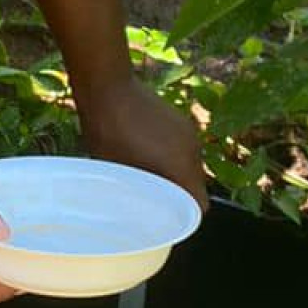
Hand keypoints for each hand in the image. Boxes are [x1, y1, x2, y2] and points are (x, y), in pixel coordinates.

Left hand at [77, 73, 206, 208]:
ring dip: (175, 176)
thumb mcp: (117, 170)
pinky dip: (172, 158)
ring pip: (190, 167)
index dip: (185, 218)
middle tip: (153, 204)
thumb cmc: (107, 131)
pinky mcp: (181, 121)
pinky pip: (183, 150)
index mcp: (182, 165)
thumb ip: (139, 192)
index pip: (200, 204)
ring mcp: (189, 132)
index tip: (166, 222)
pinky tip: (147, 156)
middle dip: (179, 197)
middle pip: (196, 186)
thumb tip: (142, 209)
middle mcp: (193, 149)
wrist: (108, 85)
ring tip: (148, 179)